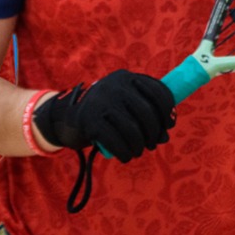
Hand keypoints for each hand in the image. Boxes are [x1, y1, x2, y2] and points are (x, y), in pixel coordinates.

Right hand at [33, 70, 175, 161]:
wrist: (66, 117)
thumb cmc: (104, 112)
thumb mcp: (123, 104)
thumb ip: (144, 114)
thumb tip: (164, 136)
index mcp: (126, 77)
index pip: (157, 91)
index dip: (168, 110)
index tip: (169, 125)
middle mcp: (115, 85)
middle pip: (147, 113)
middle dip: (154, 133)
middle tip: (153, 144)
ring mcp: (101, 101)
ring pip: (133, 129)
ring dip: (139, 146)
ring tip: (138, 151)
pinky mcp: (90, 120)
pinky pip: (116, 141)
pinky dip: (125, 152)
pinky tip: (126, 156)